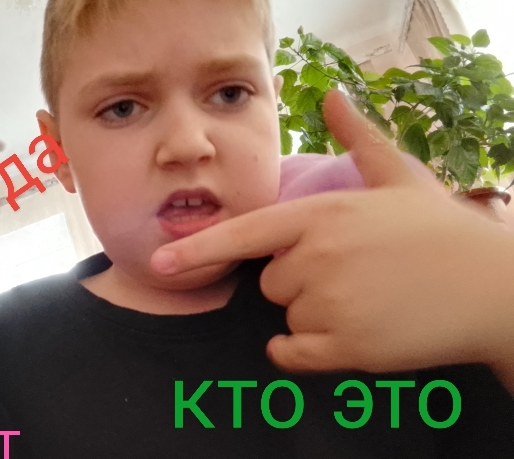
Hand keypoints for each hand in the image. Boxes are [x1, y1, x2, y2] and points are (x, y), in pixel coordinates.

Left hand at [151, 90, 513, 381]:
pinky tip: (343, 332)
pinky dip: (302, 350)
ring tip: (368, 298)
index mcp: (321, 216)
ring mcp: (330, 305)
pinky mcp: (346, 348)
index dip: (200, 250)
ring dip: (315, 314)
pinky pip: (292, 353)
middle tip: (354, 273)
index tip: (161, 263)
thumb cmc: (441, 231)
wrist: (495, 290)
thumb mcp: (399, 176)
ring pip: (286, 317)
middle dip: (299, 280)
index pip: (245, 234)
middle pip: (268, 282)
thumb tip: (334, 95)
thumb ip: (357, 138)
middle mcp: (317, 259)